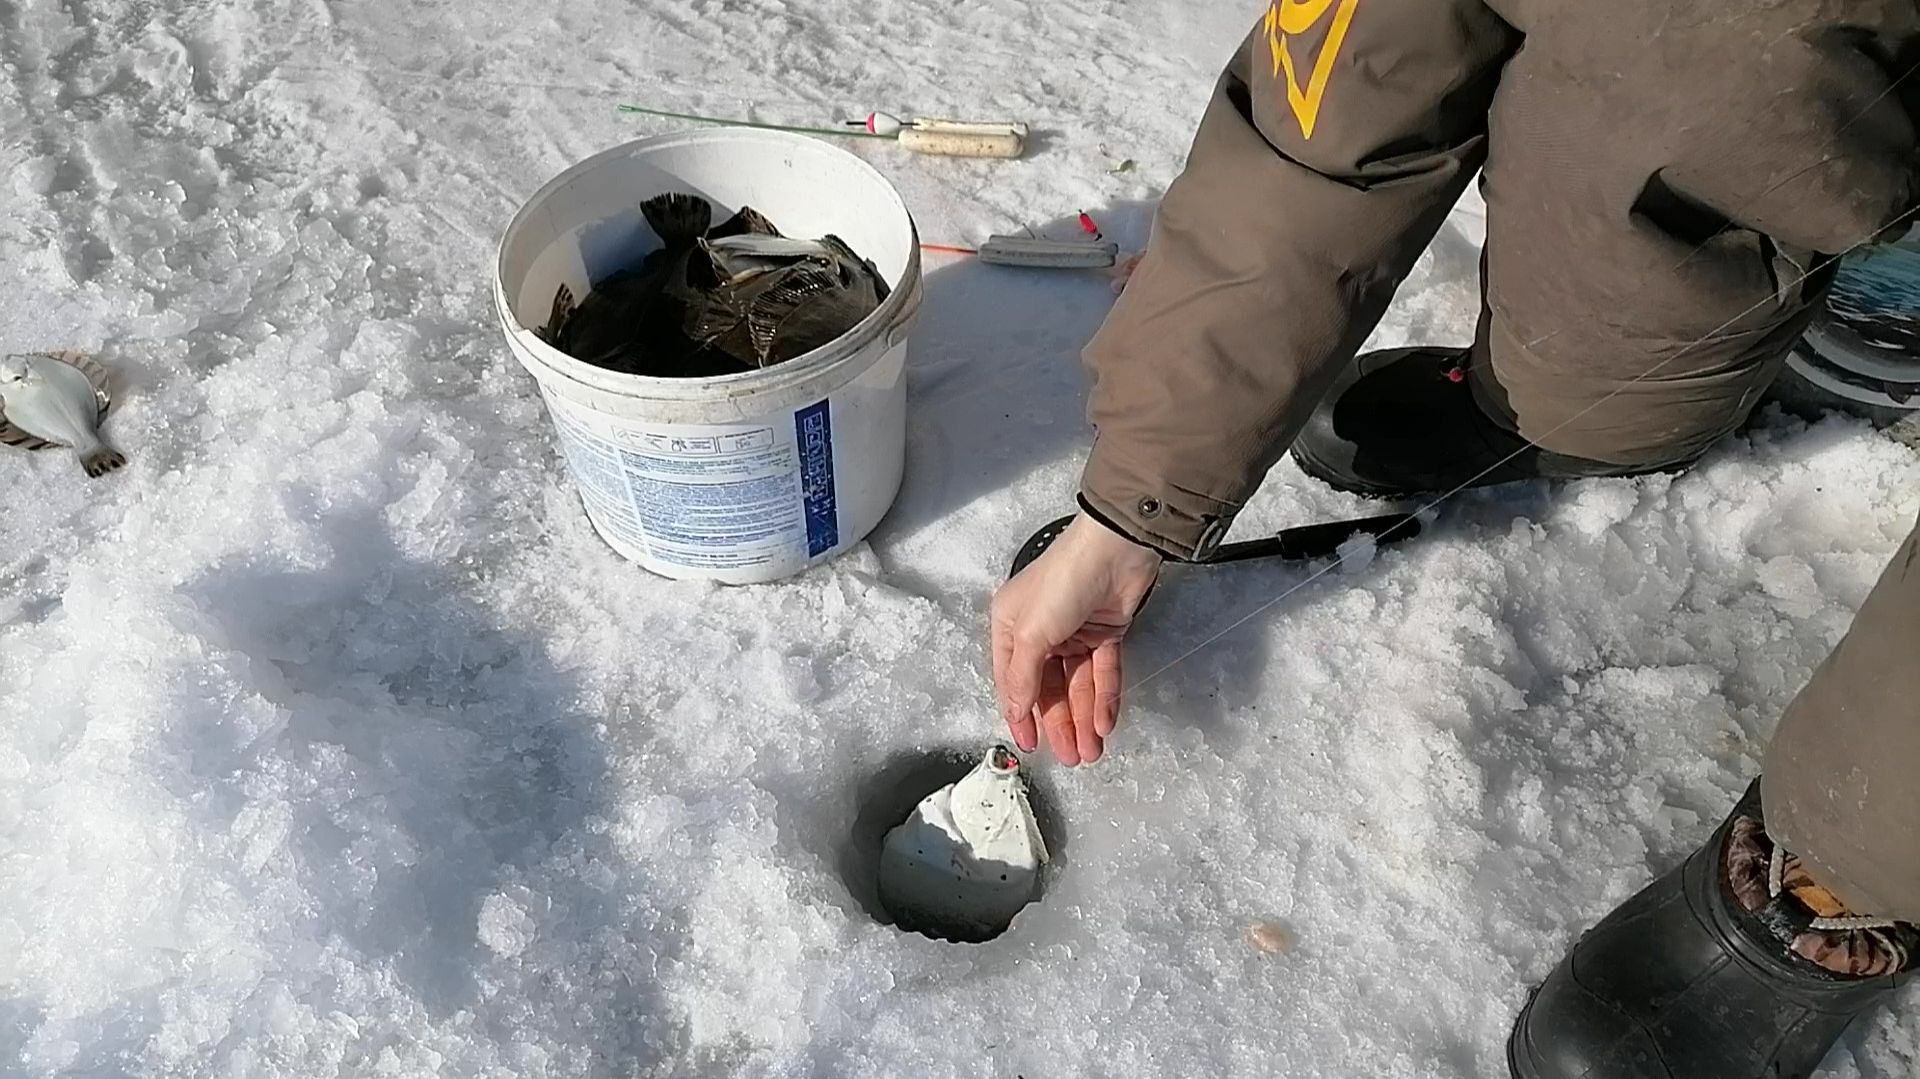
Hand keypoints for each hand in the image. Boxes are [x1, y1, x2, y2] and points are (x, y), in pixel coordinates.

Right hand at [990, 514, 1162, 764]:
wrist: (1115, 550)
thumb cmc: (1062, 581)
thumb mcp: (1031, 632)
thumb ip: (1023, 677)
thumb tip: (1015, 711)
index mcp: (1011, 627)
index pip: (1013, 682)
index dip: (1021, 716)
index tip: (1030, 747)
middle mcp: (1040, 632)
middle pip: (1049, 689)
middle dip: (1060, 724)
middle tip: (1072, 757)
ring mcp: (1074, 634)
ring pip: (1077, 685)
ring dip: (1084, 718)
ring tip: (1091, 750)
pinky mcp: (1105, 633)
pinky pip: (1103, 673)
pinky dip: (1104, 698)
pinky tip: (1105, 722)